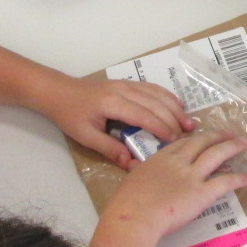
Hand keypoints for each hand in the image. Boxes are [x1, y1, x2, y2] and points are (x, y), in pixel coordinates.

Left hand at [33, 74, 192, 169]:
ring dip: (174, 107)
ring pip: (157, 93)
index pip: (144, 115)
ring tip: (188, 122)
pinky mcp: (126, 82)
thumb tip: (133, 164)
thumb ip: (110, 149)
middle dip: (174, 119)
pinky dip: (167, 97)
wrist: (58, 91)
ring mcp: (126, 84)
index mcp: (112, 103)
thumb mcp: (86, 137)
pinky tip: (176, 106)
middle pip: (155, 103)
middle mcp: (123, 90)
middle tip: (187, 135)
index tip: (175, 141)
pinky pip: (152, 87)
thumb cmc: (70, 115)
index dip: (162, 128)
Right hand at [103, 130, 246, 239]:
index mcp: (160, 158)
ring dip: (231, 147)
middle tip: (229, 134)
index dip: (196, 138)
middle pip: (202, 142)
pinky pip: (225, 182)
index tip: (203, 136)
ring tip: (243, 144)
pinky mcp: (203, 192)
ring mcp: (192, 176)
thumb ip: (140, 172)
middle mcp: (179, 162)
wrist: (136, 216)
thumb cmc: (128, 203)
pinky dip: (239, 179)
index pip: (182, 143)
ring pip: (216, 155)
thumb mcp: (132, 179)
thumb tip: (136, 169)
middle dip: (217, 136)